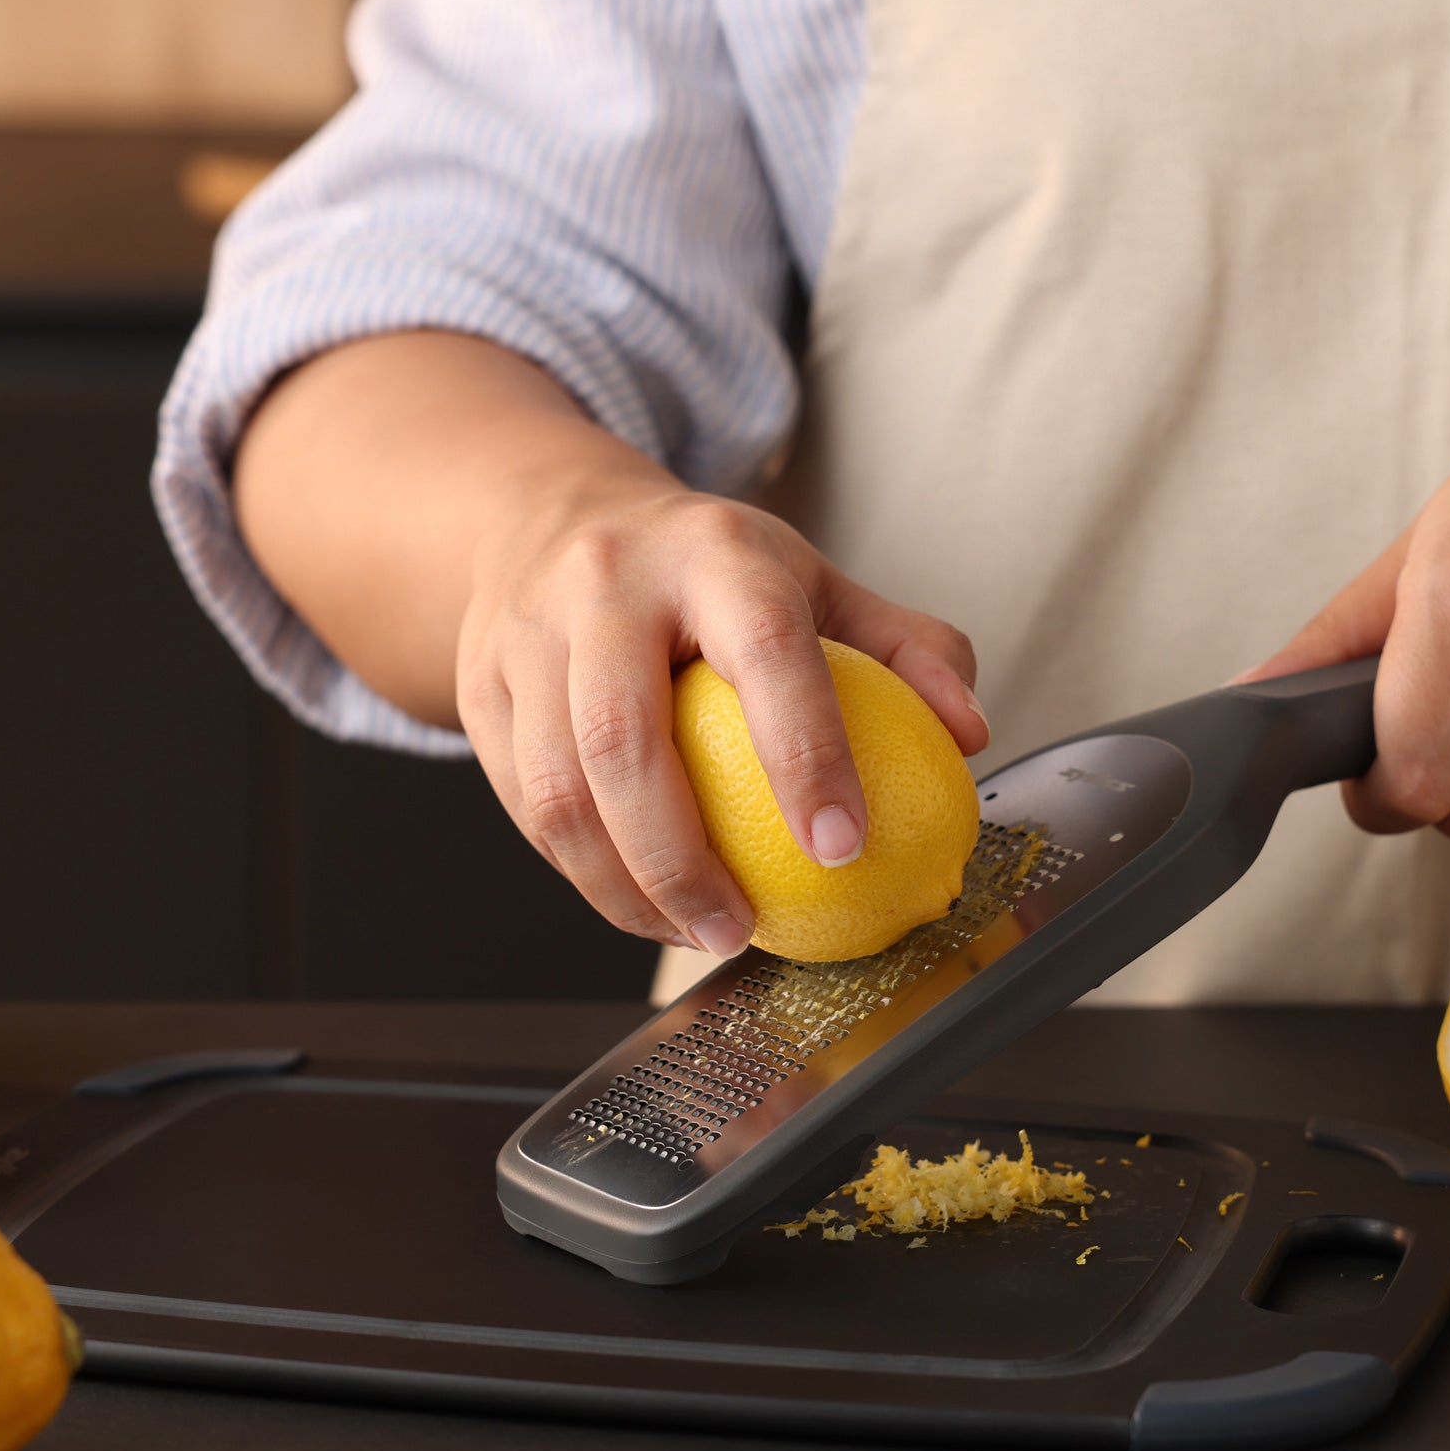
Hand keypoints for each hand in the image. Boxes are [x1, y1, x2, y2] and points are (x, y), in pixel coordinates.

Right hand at [456, 486, 987, 954]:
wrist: (546, 518)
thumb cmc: (703, 570)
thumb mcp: (810, 580)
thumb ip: (903, 648)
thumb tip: (968, 732)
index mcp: (711, 551)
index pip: (765, 651)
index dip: (807, 753)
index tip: (843, 845)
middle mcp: (605, 583)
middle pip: (625, 739)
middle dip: (683, 861)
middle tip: (741, 928)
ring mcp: (527, 637)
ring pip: (557, 790)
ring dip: (624, 889)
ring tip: (693, 932)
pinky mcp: (481, 693)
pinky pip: (525, 808)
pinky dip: (583, 875)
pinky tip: (642, 906)